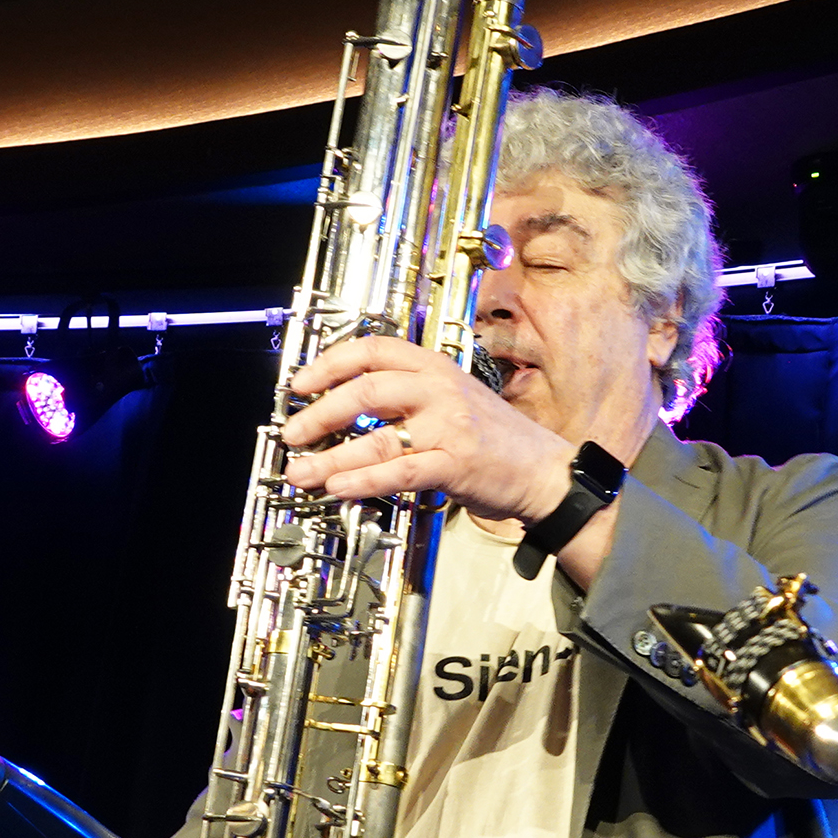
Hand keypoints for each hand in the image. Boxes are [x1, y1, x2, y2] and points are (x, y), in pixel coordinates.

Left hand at [280, 337, 573, 523]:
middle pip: (367, 390)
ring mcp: (449, 427)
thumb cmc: (495, 439)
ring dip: (331, 457)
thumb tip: (345, 407)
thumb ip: (406, 397)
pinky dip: (364, 480)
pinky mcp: (455, 464)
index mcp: (436, 368)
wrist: (544, 471)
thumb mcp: (452, 399)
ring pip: (377, 437)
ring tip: (302, 471)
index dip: (330, 363)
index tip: (300, 383)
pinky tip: (339, 487)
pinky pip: (400, 471)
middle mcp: (440, 390)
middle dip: (320, 413)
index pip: (374, 350)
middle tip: (293, 432)